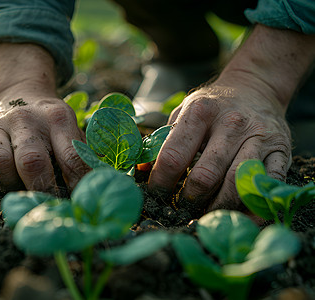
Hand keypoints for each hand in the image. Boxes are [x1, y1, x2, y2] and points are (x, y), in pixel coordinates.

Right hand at [0, 93, 88, 193]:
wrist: (20, 92)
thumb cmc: (51, 121)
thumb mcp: (70, 127)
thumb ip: (82, 153)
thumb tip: (96, 184)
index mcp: (58, 118)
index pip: (71, 156)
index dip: (77, 184)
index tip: (80, 201)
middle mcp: (26, 119)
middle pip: (32, 161)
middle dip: (42, 190)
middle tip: (49, 205)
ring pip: (0, 163)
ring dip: (11, 185)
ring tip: (20, 189)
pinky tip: (1, 183)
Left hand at [148, 25, 314, 217]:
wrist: (255, 88)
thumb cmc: (212, 107)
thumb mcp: (183, 113)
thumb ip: (163, 141)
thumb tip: (140, 171)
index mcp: (200, 112)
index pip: (173, 156)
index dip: (161, 182)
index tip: (156, 194)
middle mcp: (231, 124)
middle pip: (205, 175)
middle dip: (189, 200)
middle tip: (181, 208)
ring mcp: (258, 137)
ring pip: (236, 183)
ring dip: (218, 207)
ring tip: (205, 214)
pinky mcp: (280, 150)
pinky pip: (267, 185)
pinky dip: (254, 208)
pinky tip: (240, 217)